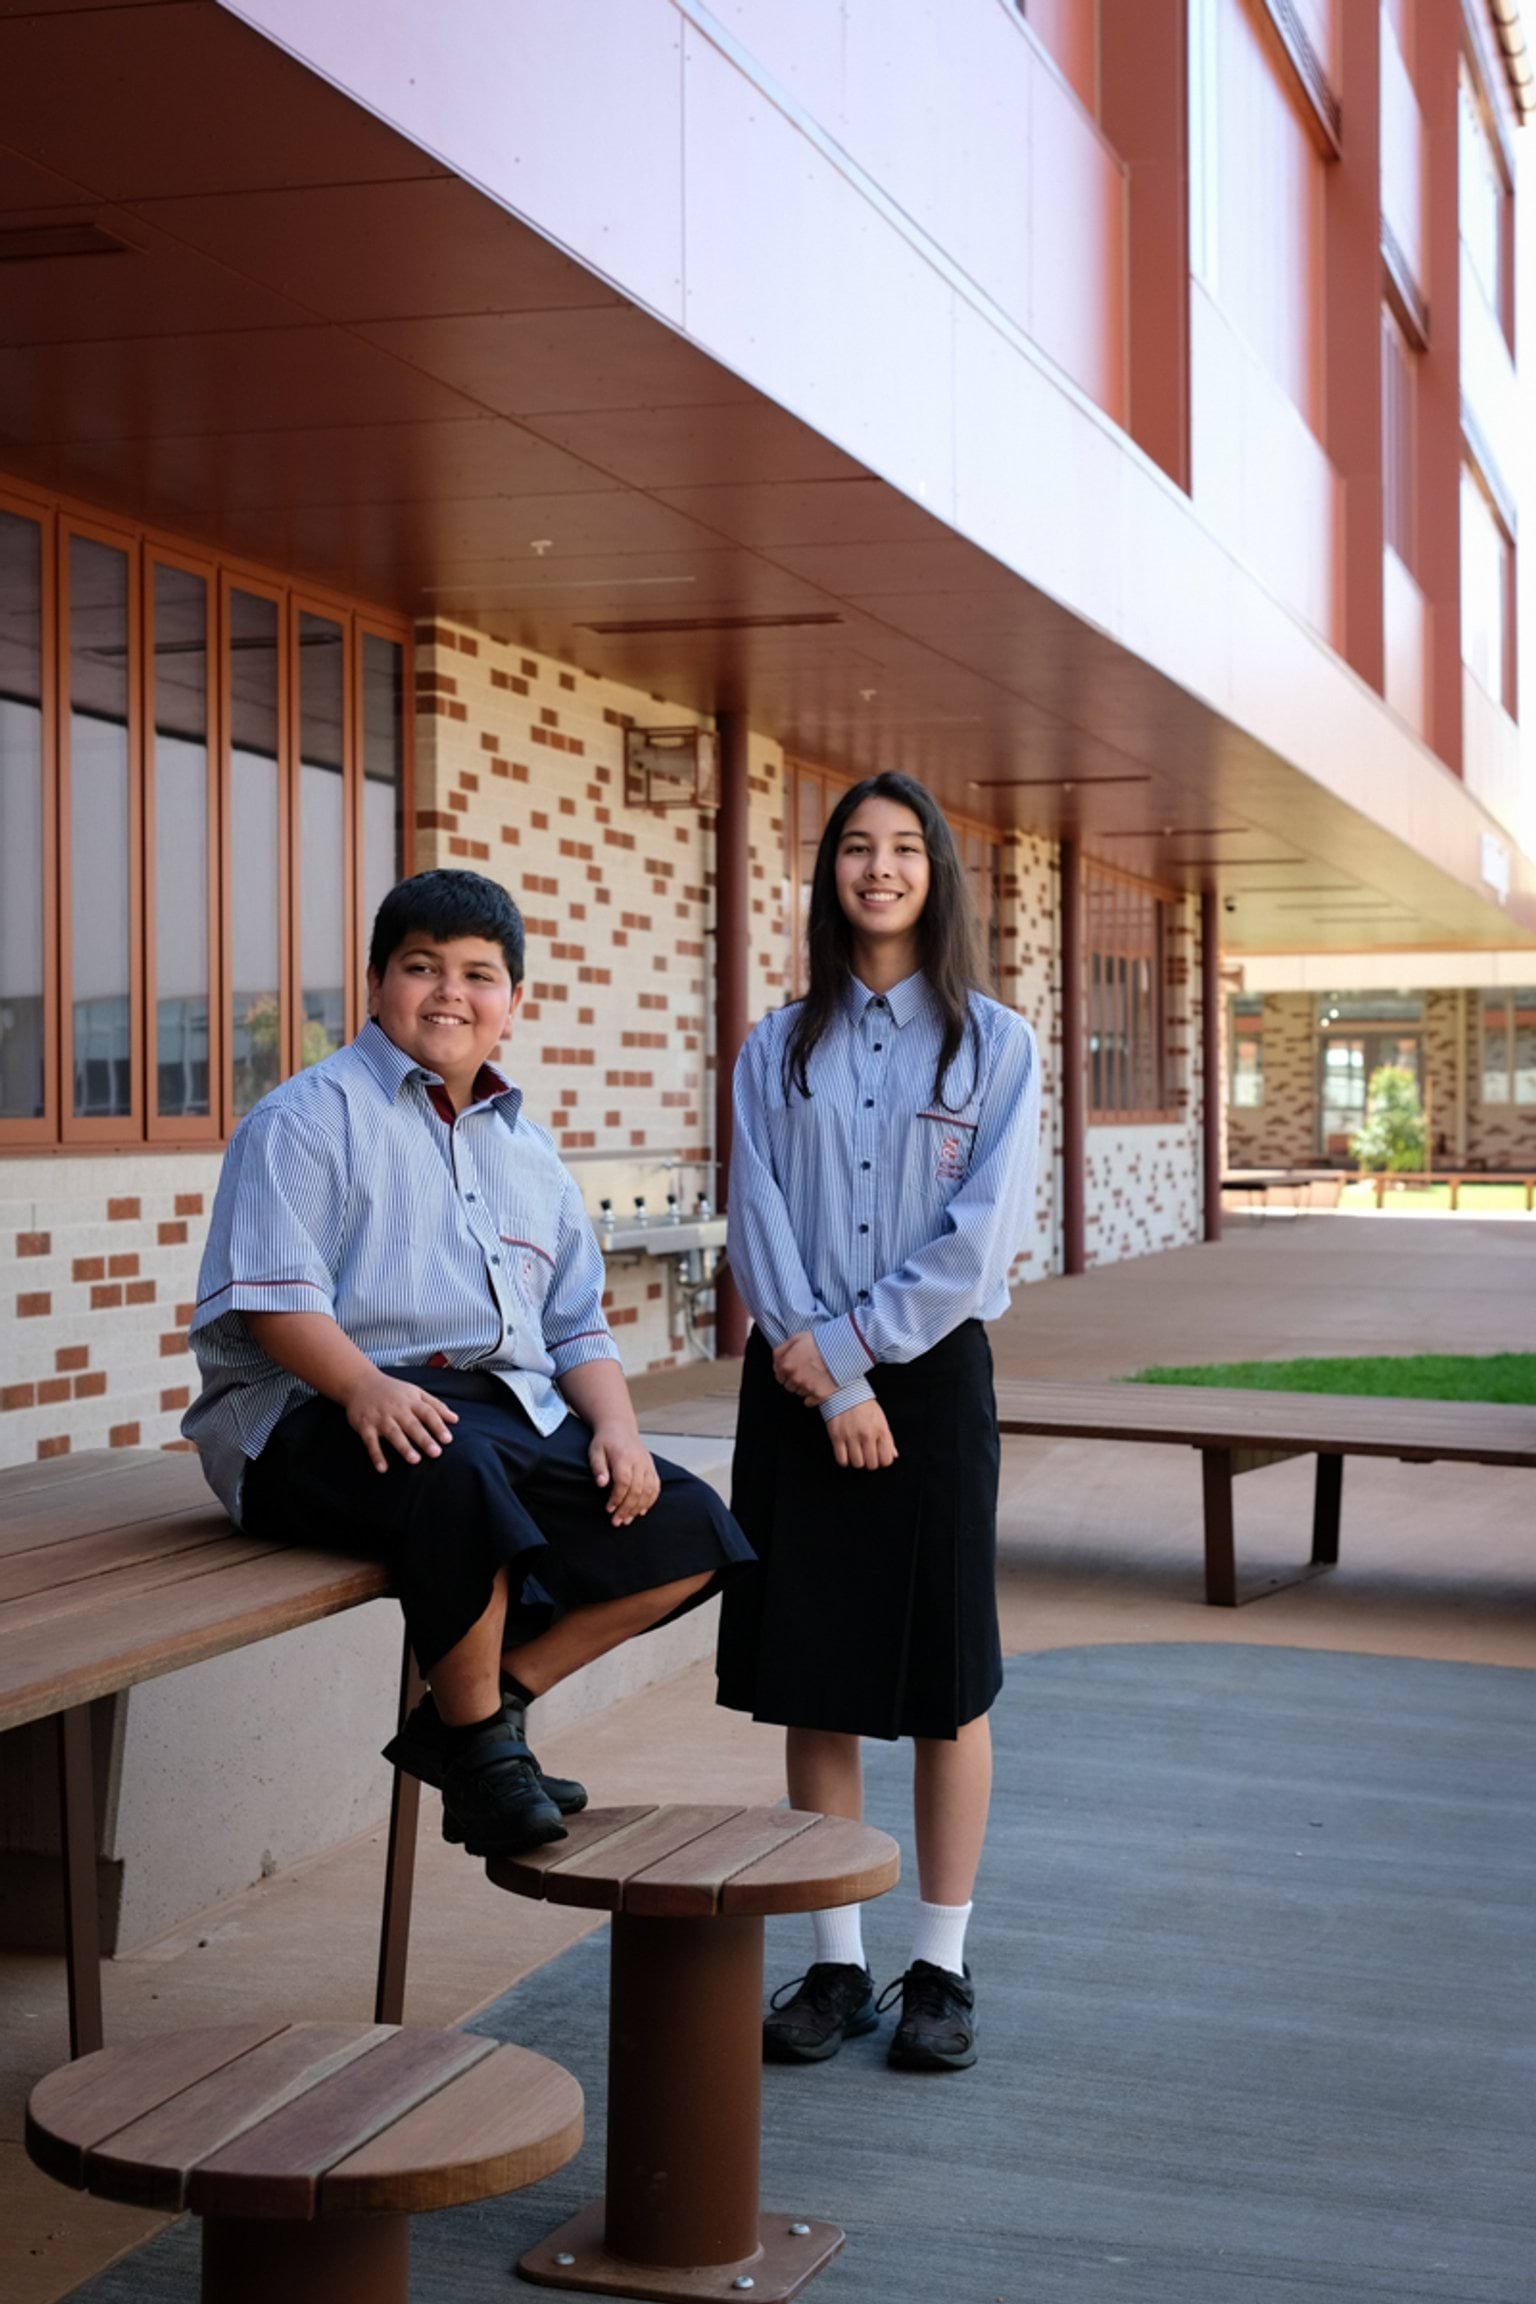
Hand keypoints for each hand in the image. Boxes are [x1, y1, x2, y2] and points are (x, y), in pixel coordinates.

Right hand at [339, 1370, 457, 1473]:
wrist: (360, 1383)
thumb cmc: (393, 1390)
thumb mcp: (416, 1392)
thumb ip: (436, 1405)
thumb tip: (455, 1419)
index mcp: (411, 1401)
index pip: (427, 1413)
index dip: (438, 1425)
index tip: (447, 1439)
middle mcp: (397, 1410)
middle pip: (412, 1425)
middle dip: (424, 1439)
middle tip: (436, 1453)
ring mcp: (380, 1418)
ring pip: (393, 1433)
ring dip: (404, 1447)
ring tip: (415, 1460)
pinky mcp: (365, 1426)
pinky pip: (370, 1442)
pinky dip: (376, 1455)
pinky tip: (383, 1468)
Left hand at [589, 1424, 660, 1524]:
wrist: (619, 1428)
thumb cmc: (605, 1441)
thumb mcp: (595, 1451)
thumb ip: (598, 1467)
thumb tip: (601, 1484)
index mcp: (624, 1457)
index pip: (623, 1482)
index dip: (617, 1498)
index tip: (609, 1509)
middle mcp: (639, 1461)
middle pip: (637, 1489)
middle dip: (627, 1508)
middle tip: (617, 1521)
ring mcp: (648, 1465)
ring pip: (648, 1490)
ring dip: (638, 1508)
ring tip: (627, 1520)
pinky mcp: (652, 1468)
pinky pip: (656, 1487)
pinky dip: (650, 1501)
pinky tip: (641, 1511)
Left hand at [773, 1330, 835, 1404]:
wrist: (842, 1348)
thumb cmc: (820, 1341)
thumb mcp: (797, 1337)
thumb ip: (782, 1350)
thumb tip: (776, 1360)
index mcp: (787, 1364)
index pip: (779, 1376)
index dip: (785, 1374)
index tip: (792, 1372)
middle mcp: (794, 1377)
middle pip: (789, 1386)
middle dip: (795, 1381)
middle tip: (806, 1373)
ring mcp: (806, 1387)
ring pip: (799, 1393)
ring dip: (804, 1388)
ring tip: (815, 1377)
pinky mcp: (818, 1394)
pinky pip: (810, 1401)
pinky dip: (812, 1397)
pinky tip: (819, 1387)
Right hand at [825, 1399, 897, 1470]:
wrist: (844, 1392)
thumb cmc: (864, 1406)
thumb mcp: (881, 1419)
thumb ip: (888, 1439)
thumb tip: (894, 1455)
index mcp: (881, 1430)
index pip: (886, 1459)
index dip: (882, 1461)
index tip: (878, 1457)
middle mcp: (867, 1435)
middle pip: (871, 1464)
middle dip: (870, 1463)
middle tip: (866, 1456)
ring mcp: (851, 1436)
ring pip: (857, 1464)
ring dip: (857, 1461)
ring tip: (856, 1453)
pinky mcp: (837, 1437)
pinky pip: (841, 1460)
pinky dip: (844, 1460)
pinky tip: (846, 1453)